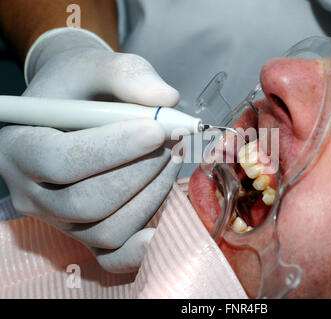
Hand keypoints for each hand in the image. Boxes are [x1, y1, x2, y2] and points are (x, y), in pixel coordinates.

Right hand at [0, 28, 180, 272]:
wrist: (76, 109)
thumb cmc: (83, 88)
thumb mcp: (97, 66)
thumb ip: (127, 74)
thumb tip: (167, 98)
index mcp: (21, 147)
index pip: (60, 160)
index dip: (113, 149)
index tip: (156, 130)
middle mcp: (33, 192)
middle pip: (88, 201)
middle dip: (140, 172)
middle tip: (171, 143)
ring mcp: (60, 220)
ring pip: (107, 229)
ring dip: (151, 195)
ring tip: (171, 159)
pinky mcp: (86, 234)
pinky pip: (112, 256)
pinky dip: (141, 248)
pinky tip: (164, 224)